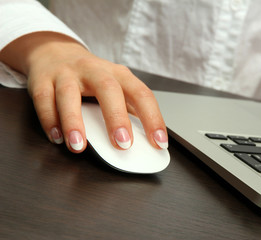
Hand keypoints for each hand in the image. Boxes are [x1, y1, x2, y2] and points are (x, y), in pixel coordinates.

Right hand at [0, 32, 167, 152]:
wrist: (55, 53)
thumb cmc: (91, 77)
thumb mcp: (115, 86)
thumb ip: (128, 109)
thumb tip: (145, 139)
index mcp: (119, 74)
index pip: (141, 94)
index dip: (153, 118)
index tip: (159, 143)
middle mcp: (95, 70)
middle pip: (108, 89)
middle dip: (116, 118)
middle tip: (122, 144)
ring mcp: (67, 74)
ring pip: (70, 94)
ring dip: (74, 122)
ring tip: (79, 146)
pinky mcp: (43, 79)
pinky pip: (45, 99)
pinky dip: (49, 120)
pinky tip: (57, 137)